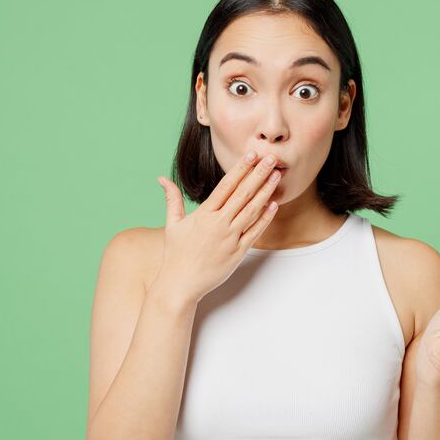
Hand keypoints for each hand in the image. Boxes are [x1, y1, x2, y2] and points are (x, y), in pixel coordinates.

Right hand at [150, 151, 282, 307]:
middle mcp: (219, 224)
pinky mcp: (238, 253)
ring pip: (252, 210)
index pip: (226, 185)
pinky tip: (273, 205)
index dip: (240, 168)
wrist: (180, 284)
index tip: (251, 155)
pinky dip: (265, 218)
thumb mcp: (172, 224)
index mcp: (204, 214)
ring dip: (266, 192)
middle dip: (258, 174)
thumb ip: (172, 199)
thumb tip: (162, 179)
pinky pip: (255, 232)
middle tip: (271, 158)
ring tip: (276, 176)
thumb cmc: (175, 254)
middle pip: (243, 194)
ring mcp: (230, 238)